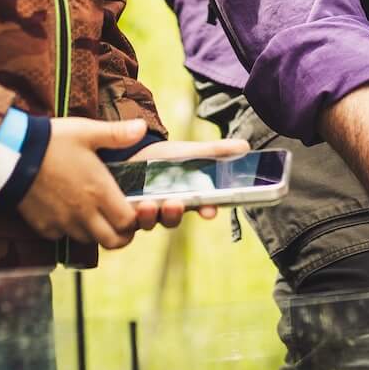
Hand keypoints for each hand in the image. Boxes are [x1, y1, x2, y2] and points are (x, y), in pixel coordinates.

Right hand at [16, 117, 146, 248]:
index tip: (132, 210)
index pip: (128, 222)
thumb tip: (142, 127)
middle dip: (120, 235)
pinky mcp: (44, 227)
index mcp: (100, 191)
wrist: (12, 155)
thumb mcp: (87, 131)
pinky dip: (68, 230)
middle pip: (112, 241)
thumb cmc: (52, 141)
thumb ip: (117, 133)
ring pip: (88, 240)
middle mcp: (84, 213)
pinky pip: (63, 236)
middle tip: (118, 222)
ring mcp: (63, 222)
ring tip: (93, 214)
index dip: (134, 220)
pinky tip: (66, 212)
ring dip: (95, 232)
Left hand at [126, 136, 249, 229]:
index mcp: (187, 197)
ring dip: (150, 216)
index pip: (201, 208)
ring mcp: (146, 212)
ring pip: (149, 222)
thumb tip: (244, 147)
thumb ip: (214, 152)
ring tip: (147, 204)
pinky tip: (128, 203)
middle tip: (175, 203)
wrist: (129, 153)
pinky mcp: (124, 211)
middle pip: (173, 219)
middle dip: (175, 213)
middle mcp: (167, 209)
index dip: (206, 210)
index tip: (210, 210)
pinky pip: (126, 220)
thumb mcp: (189, 151)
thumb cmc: (164, 157)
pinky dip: (128, 214)